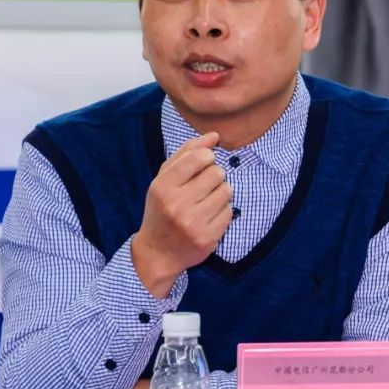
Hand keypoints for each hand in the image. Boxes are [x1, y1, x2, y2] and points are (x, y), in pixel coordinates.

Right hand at [132, 132, 231, 297]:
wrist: (158, 252)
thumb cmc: (161, 209)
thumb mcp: (164, 179)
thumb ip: (186, 154)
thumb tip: (214, 136)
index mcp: (163, 187)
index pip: (199, 158)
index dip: (207, 157)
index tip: (202, 165)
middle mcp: (177, 204)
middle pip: (217, 173)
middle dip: (214, 176)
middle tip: (203, 186)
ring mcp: (193, 223)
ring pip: (226, 191)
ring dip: (221, 193)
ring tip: (206, 201)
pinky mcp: (208, 238)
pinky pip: (230, 211)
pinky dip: (223, 211)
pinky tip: (209, 216)